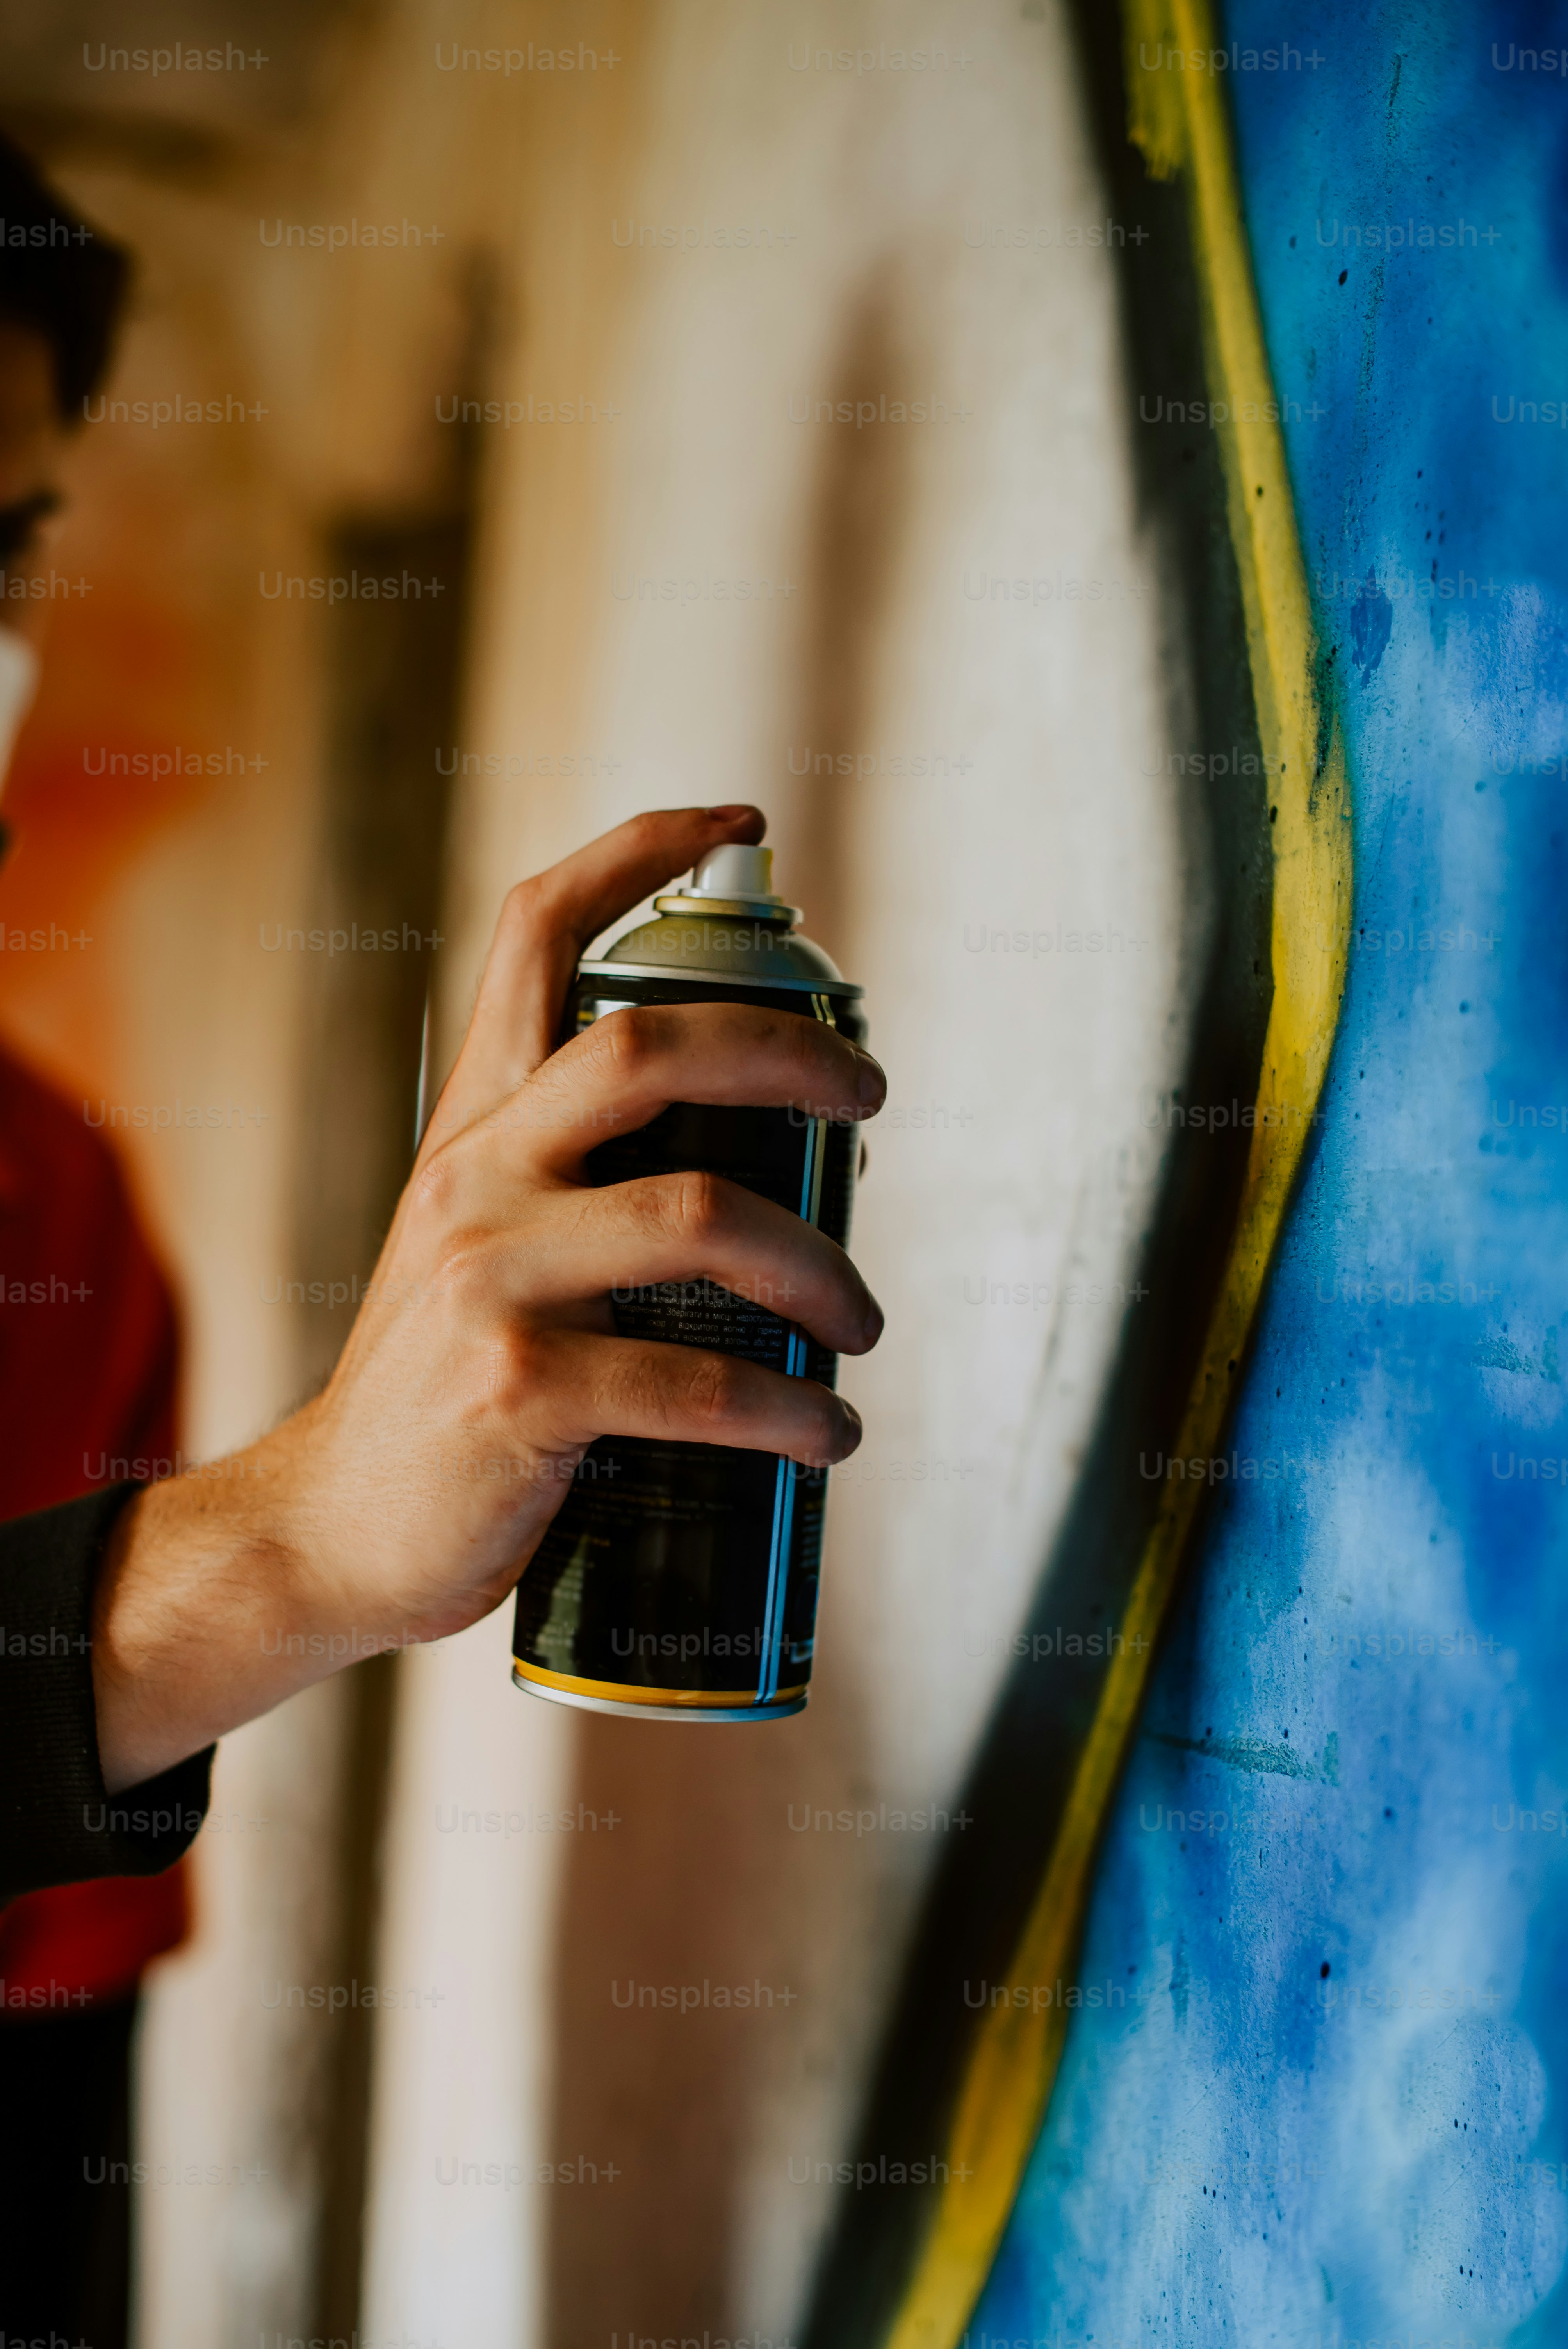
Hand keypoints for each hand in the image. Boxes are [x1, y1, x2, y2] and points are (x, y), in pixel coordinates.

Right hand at [91, 807, 883, 1790]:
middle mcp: (476, 1179)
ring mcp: (491, 1280)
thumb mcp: (479, 1246)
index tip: (738, 821)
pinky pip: (696, 1383)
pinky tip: (823, 1433)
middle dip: (790, 1048)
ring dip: (818, 1268)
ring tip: (858, 1322)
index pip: (534, 934)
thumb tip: (749, 1158)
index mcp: (474, 1128)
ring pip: (699, 1213)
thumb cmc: (442, 1385)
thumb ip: (570, 1181)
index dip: (638, 850)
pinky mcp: (518, 1391)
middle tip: (870, 1093)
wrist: (333, 1526)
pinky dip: (788, 1409)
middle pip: (647, 1044)